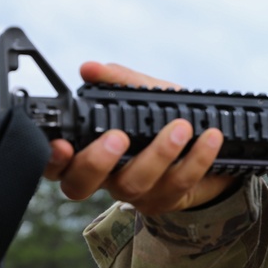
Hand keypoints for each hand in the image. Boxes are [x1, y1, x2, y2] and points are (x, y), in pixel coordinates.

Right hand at [44, 61, 235, 215]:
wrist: (215, 146)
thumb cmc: (168, 120)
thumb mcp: (146, 95)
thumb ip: (119, 81)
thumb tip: (90, 68)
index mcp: (92, 151)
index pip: (57, 163)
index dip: (52, 159)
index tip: (63, 145)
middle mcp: (108, 176)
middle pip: (82, 184)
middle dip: (97, 162)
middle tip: (118, 137)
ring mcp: (138, 192)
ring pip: (135, 183)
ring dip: (158, 153)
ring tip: (182, 128)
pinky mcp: (169, 199)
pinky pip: (179, 183)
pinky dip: (198, 158)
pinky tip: (211, 137)